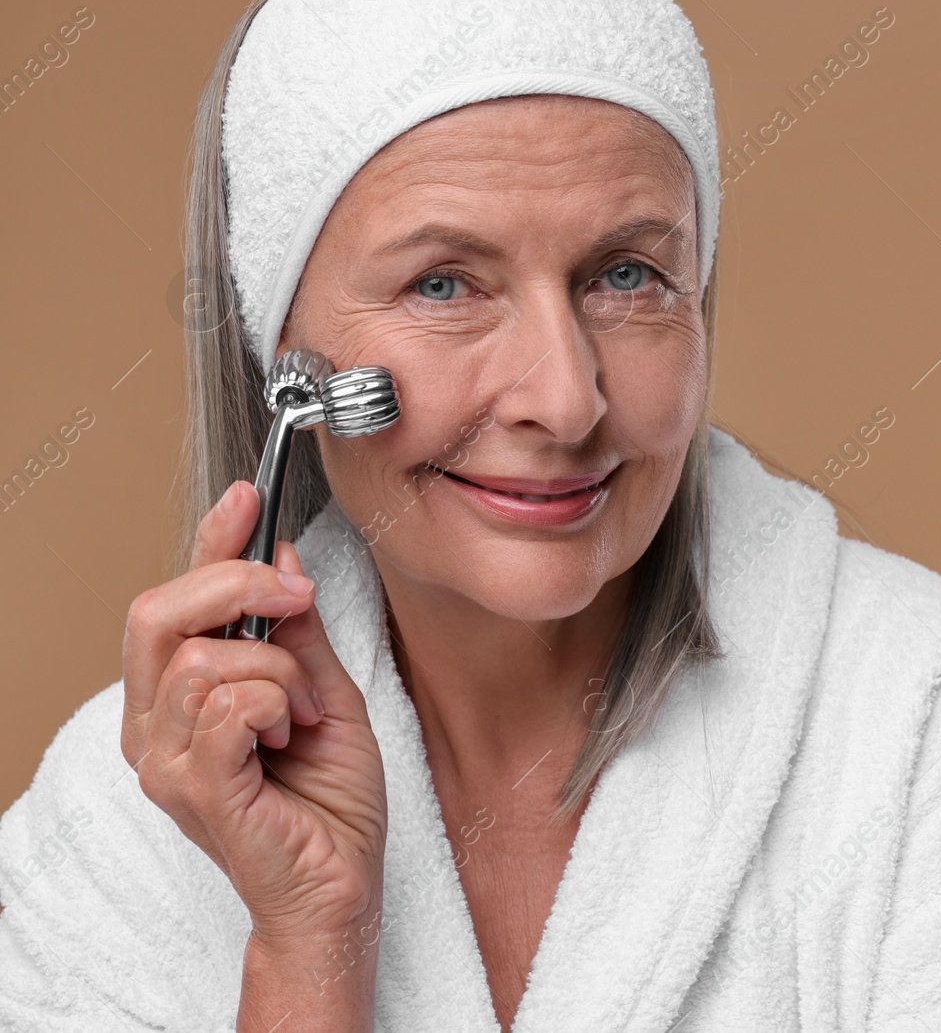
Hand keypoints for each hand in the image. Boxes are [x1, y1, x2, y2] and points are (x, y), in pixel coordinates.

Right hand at [120, 479, 387, 944]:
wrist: (342, 886)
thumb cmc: (330, 801)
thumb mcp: (327, 692)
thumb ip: (299, 631)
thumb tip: (284, 554)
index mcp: (180, 699)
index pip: (171, 602)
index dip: (207, 541)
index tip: (248, 495)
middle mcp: (156, 727)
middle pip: (159, 614)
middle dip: (239, 585)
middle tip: (298, 597)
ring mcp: (166, 762)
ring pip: (204, 658)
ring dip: (277, 668)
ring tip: (305, 711)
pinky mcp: (195, 790)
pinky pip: (225, 707)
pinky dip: (275, 702)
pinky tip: (293, 732)